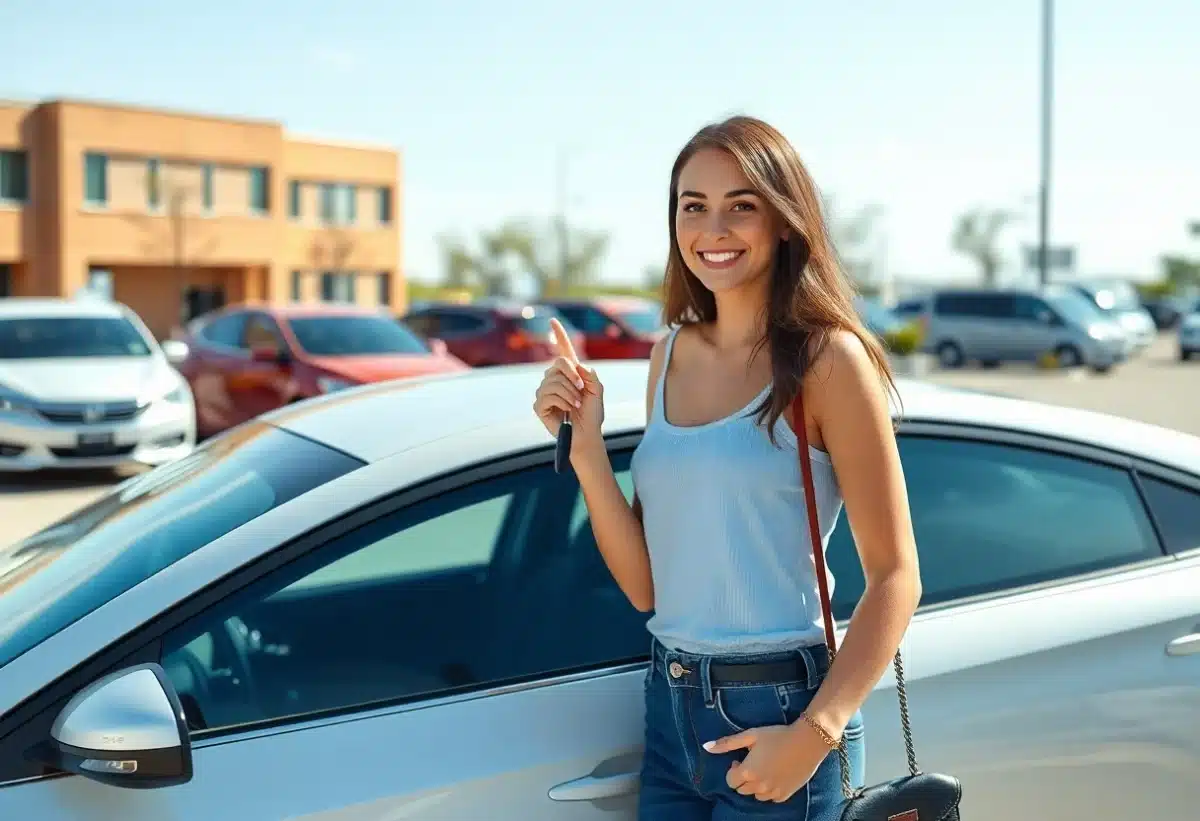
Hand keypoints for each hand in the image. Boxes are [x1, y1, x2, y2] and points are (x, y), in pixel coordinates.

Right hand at [533, 318, 604, 442]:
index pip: (563, 351)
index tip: (553, 320)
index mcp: (569, 373)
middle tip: (582, 391)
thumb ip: (590, 374)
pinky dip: (562, 402)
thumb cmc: (593, 413)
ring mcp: (544, 391)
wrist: (587, 433)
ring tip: (576, 405)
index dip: (559, 335)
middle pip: (559, 364)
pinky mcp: (539, 405)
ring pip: (554, 381)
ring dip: (570, 394)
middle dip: (574, 377)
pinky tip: (567, 410)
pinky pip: (548, 395)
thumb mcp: (597, 390)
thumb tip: (576, 366)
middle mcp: (554, 378)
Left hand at [703, 721, 832, 802]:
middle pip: (742, 789)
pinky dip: (770, 790)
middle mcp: (758, 786)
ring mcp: (773, 793)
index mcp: (747, 772)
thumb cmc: (777, 735)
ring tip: (765, 768)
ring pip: (756, 796)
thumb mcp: (750, 735)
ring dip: (756, 785)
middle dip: (743, 778)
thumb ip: (727, 743)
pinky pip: (771, 798)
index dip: (733, 769)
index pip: (730, 781)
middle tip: (753, 762)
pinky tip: (776, 775)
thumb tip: (706, 746)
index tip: (741, 758)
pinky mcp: (785, 795)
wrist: (807, 741)